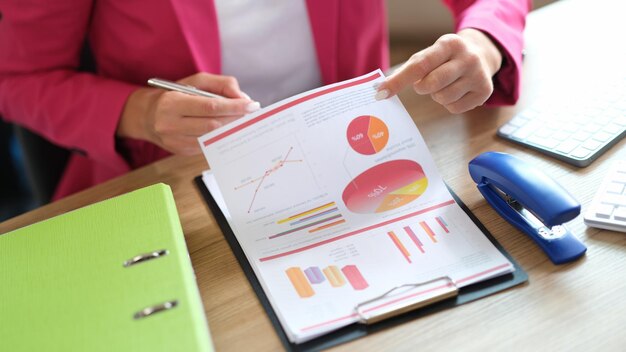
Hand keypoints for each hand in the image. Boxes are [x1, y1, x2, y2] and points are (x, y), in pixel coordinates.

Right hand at [118, 72, 259, 154]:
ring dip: (231, 130)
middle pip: (213, 125)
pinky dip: (221, 138)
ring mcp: (175, 141)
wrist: (147, 116)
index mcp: (172, 103)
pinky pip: (207, 146)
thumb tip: (242, 98)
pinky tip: (230, 131)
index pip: (210, 107)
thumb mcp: (195, 81)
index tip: (252, 105)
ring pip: (211, 138)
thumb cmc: (175, 95)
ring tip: (243, 122)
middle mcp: (170, 124)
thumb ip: (221, 85)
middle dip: (235, 119)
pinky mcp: (181, 151)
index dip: (234, 107)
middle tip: (251, 114)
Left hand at [376, 29, 502, 113]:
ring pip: (443, 98)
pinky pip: (454, 108)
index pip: (419, 65)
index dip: (398, 81)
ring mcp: (478, 75)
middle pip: (431, 84)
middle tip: (426, 83)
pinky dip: (450, 103)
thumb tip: (381, 90)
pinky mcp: (485, 92)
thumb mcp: (430, 55)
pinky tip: (456, 91)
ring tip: (445, 84)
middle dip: (422, 87)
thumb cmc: (445, 58)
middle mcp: (467, 58)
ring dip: (437, 95)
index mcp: (449, 44)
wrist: (481, 55)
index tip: (381, 93)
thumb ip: (408, 70)